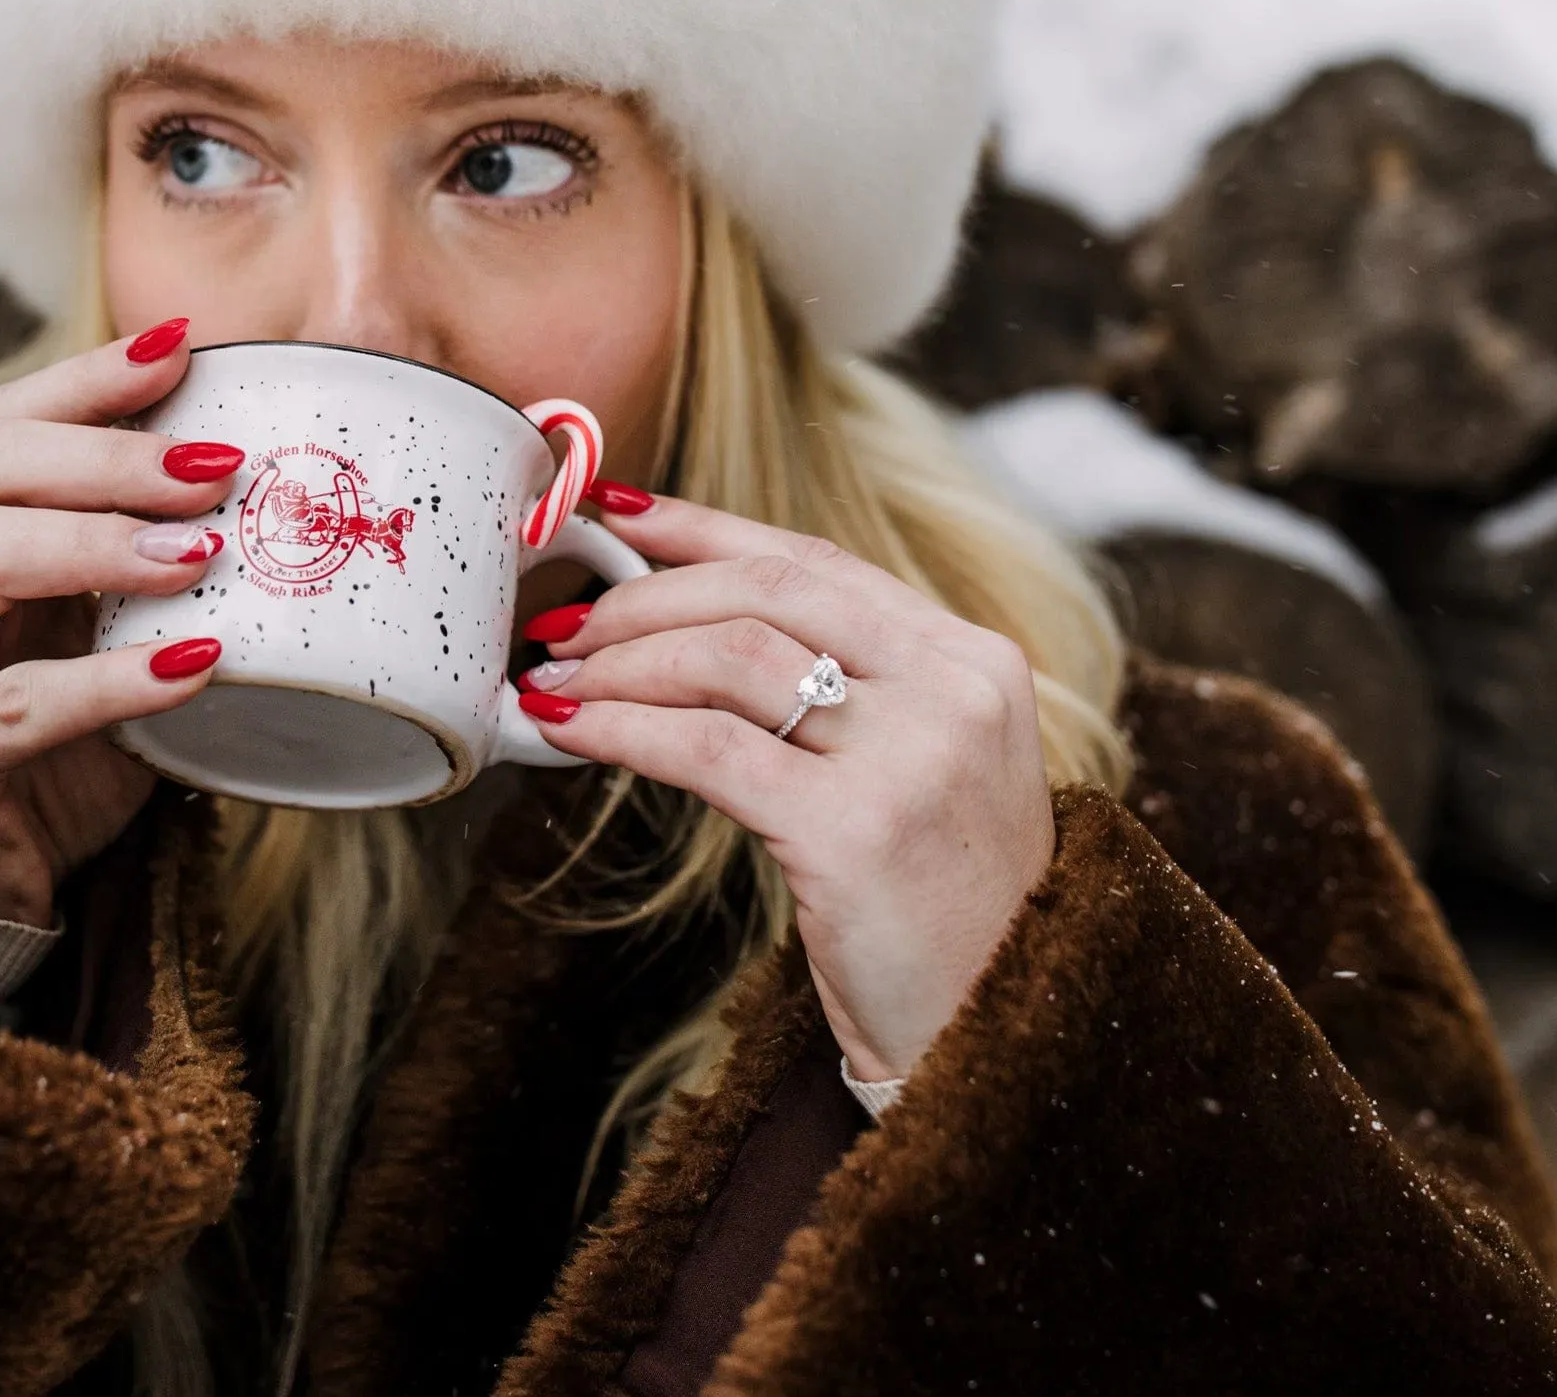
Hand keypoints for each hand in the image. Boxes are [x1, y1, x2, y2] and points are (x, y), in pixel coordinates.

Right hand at [0, 320, 239, 926]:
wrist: (16, 880)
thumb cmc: (90, 740)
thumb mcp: (142, 634)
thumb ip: (195, 569)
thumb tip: (328, 497)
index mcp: (0, 535)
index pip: (16, 422)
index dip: (89, 376)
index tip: (181, 347)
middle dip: (108, 452)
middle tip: (214, 467)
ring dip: (92, 539)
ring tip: (196, 555)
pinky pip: (14, 706)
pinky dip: (107, 683)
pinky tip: (190, 668)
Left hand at [518, 494, 1054, 1081]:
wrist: (1000, 1038)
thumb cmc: (936, 907)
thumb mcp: (919, 768)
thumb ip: (843, 689)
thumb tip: (682, 630)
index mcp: (972, 660)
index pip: (814, 561)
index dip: (702, 529)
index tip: (617, 517)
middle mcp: (952, 690)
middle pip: (765, 591)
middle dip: (645, 596)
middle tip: (565, 623)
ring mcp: (911, 756)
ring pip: (729, 658)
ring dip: (621, 661)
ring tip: (557, 681)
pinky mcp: (855, 830)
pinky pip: (706, 748)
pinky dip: (622, 727)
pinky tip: (571, 731)